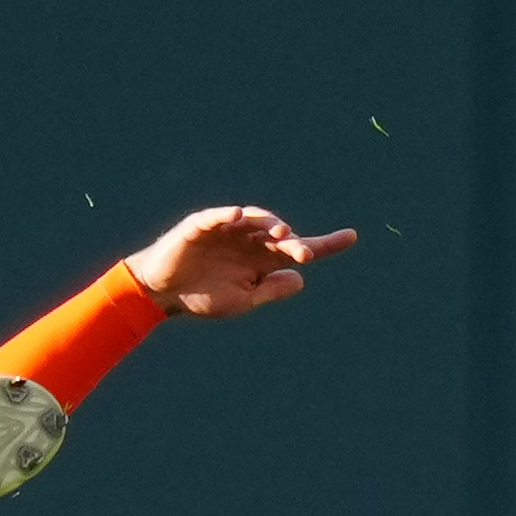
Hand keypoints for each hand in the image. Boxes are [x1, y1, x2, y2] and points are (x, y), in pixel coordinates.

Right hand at [125, 206, 357, 318]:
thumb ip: (270, 290)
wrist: (163, 296)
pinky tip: (237, 216)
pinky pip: (216, 217)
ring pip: (253, 220)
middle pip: (279, 236)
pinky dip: (226, 215)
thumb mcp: (242, 300)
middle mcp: (248, 240)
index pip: (298, 248)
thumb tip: (301, 280)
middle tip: (303, 252)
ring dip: (268, 223)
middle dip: (293, 243)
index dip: (325, 244)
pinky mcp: (201, 226)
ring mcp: (226, 230)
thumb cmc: (203, 297)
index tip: (351, 237)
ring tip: (281, 232)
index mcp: (261, 259)